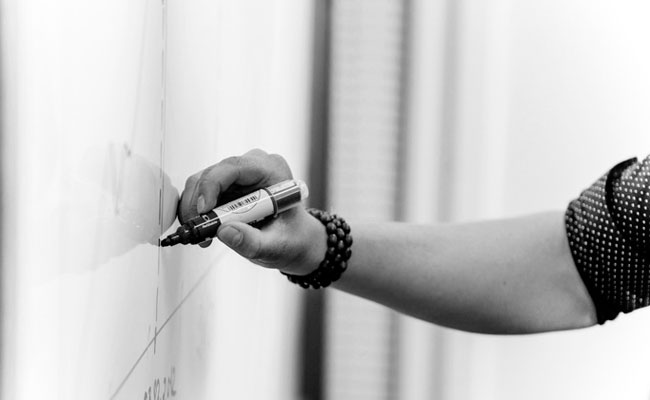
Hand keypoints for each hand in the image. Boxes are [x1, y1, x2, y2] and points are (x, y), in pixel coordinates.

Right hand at [177, 149, 324, 274]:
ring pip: (201, 182)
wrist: (294, 240)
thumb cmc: (292, 238)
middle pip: (212, 174)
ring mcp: (238, 174)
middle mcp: (253, 165)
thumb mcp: (276, 246)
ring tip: (205, 237)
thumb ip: (251, 241)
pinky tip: (206, 229)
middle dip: (199, 204)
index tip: (204, 212)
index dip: (212, 186)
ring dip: (195, 210)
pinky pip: (201, 192)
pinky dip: (197, 211)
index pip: (233, 167)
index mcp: (271, 170)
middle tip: (199, 232)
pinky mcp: (226, 185)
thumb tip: (224, 231)